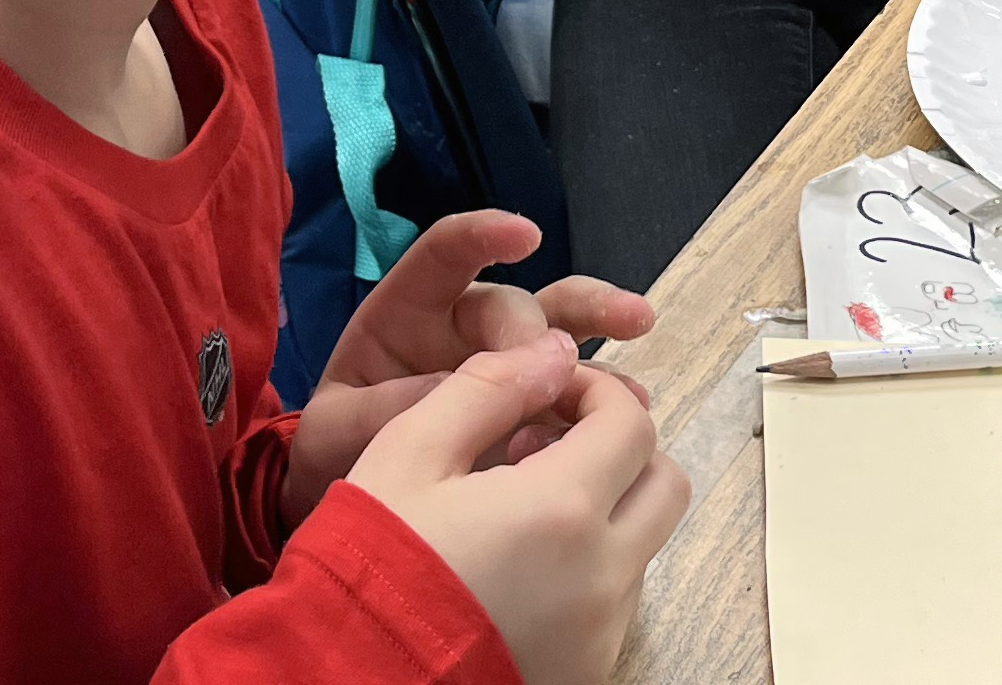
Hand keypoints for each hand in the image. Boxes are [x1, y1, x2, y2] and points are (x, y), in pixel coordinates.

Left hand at [283, 210, 653, 531]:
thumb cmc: (336, 455)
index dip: (484, 235)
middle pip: (512, 304)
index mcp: (408, 314)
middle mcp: (464, 328)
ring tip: (640, 320)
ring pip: (560, 323)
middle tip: (548, 368)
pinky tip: (636, 405)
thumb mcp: (339, 433)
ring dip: (601, 319)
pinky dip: (605, 394)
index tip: (526, 235)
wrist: (355, 514)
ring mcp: (505, 364)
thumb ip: (386, 407)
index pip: (446, 253)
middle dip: (532, 332)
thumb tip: (455, 386)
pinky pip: (576, 387)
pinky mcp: (534, 405)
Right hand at [347, 333, 690, 684]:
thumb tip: (556, 349)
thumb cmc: (367, 564)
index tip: (547, 394)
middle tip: (550, 445)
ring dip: (605, 511)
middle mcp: (602, 578)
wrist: (338, 678)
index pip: (632, 422)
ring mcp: (600, 635)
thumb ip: (489, 387)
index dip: (594, 391)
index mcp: (563, 510)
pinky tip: (519, 567)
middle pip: (663, 485)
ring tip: (523, 511)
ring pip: (642, 547)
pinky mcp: (586, 673)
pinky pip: (614, 606)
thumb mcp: (408, 453)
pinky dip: (588, 570)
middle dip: (620, 449)